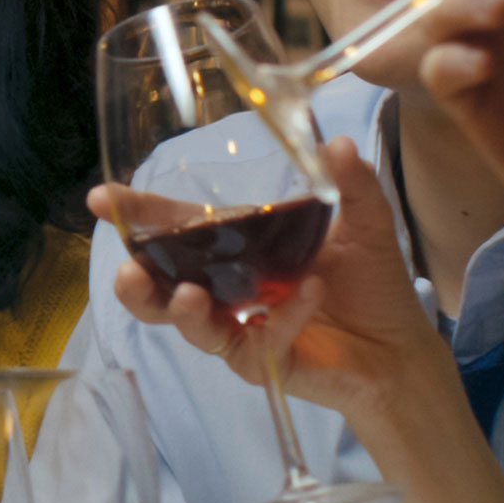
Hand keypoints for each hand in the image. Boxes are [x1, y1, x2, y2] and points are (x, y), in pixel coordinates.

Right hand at [91, 145, 448, 432]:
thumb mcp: (365, 225)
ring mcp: (240, 328)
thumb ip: (350, 184)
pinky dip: (281, 317)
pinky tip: (309, 292)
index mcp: (237, 250)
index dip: (139, 215)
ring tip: (184, 295)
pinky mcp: (262, 361)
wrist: (401, 350)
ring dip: (179, 310)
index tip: (102, 199)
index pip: (178, 229)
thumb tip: (334, 141)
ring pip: (190, 325)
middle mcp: (228, 289)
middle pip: (162, 284)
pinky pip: (258, 340)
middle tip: (127, 268)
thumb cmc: (371, 287)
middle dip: (136, 277)